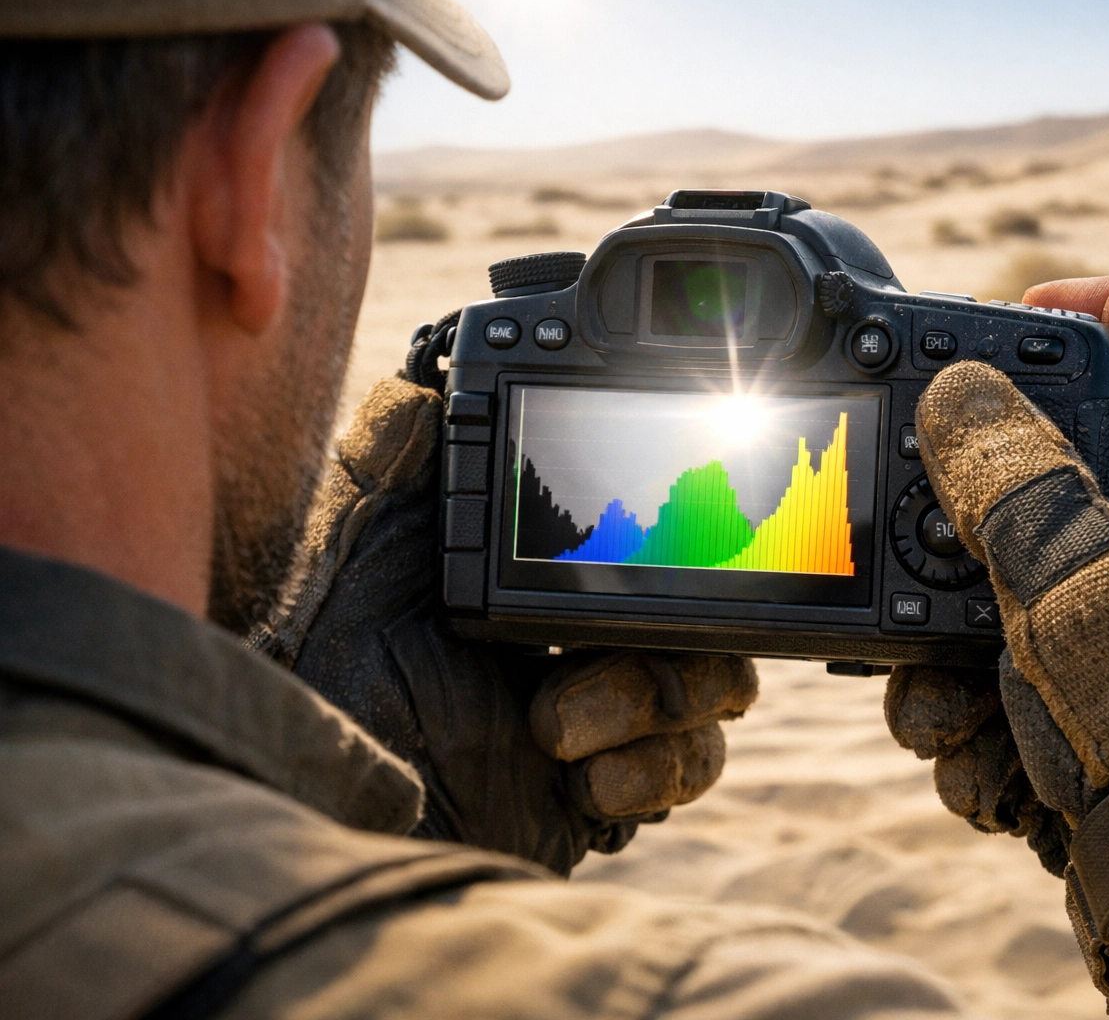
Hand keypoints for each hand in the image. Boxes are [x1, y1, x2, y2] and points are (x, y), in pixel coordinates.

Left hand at [247, 372, 757, 874]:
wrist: (316, 809)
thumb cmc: (316, 679)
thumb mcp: (345, 552)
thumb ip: (385, 460)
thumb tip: (423, 378)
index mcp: (535, 580)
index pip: (641, 545)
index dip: (667, 536)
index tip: (659, 533)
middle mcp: (578, 645)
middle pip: (701, 615)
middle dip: (669, 632)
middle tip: (590, 648)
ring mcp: (601, 720)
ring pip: (712, 688)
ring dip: (648, 703)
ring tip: (554, 727)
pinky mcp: (608, 793)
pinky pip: (687, 768)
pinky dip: (651, 770)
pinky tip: (582, 778)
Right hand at [889, 277, 1108, 1015]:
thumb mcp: (1079, 576)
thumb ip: (1008, 474)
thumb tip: (957, 394)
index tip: (1034, 297)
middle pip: (1102, 482)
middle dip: (995, 525)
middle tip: (933, 526)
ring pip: (1063, 595)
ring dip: (976, 650)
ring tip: (935, 703)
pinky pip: (1067, 676)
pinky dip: (1008, 714)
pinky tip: (979, 761)